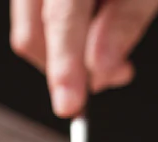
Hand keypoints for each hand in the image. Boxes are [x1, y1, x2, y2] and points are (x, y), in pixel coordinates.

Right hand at [10, 0, 157, 116]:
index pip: (60, 19)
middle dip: (68, 69)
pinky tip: (96, 32)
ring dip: (68, 57)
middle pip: (33, 34)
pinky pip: (37, 20)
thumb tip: (99, 71)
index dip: (64, 67)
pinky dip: (66, 39)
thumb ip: (125, 22)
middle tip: (116, 75)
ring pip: (32, 33)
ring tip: (113, 53)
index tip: (70, 105)